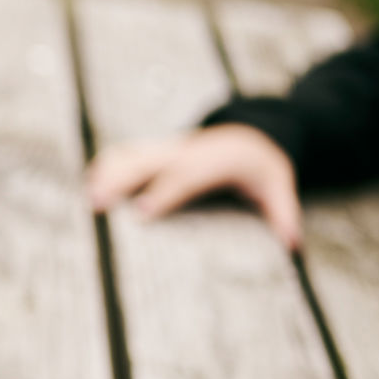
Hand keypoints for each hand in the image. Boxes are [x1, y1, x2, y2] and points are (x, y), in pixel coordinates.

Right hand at [86, 124, 302, 249]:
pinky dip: (104, 166)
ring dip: (105, 174)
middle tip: (96, 204)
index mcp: (216, 159)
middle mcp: (186, 151)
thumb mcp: (279, 186)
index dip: (162, 193)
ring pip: (130, 154)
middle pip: (147, 161)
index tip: (140, 212)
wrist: (250, 134)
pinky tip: (89, 186)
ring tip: (85, 200)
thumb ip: (284, 213)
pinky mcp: (154, 151)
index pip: (185, 175)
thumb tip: (292, 244)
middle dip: (120, 181)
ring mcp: (166, 149)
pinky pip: (124, 153)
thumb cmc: (261, 168)